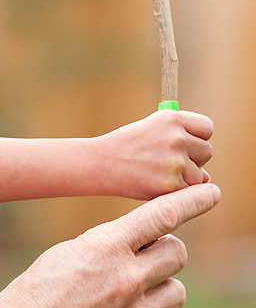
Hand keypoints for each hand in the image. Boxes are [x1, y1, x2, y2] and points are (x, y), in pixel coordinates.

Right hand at [0, 183, 219, 307]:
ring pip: (176, 291)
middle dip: (163, 250)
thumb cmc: (30, 297)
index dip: (192, 200)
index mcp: (104, 248)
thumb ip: (104, 247)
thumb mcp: (62, 256)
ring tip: (126, 292)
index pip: (162, 215)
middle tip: (142, 256)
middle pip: (176, 253)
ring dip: (158, 286)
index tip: (211, 193)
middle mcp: (127, 279)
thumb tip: (134, 245)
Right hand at [97, 110, 213, 198]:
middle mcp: (176, 137)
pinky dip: (176, 189)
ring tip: (157, 172)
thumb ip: (182, 144)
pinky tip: (156, 182)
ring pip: (199, 174)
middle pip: (206, 151)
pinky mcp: (171, 183)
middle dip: (193, 158)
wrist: (99, 163)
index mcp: (171, 118)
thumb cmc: (125, 146)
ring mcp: (175, 161)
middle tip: (166, 161)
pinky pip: (188, 189)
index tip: (183, 144)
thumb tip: (208, 178)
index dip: (196, 137)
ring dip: (185, 176)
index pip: (206, 128)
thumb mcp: (151, 131)